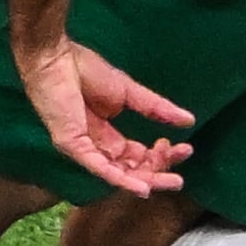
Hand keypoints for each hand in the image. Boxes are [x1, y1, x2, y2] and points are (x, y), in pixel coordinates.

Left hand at [15, 39, 196, 196]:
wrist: (56, 58)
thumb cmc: (85, 71)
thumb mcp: (129, 92)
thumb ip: (156, 109)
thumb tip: (188, 120)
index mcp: (106, 135)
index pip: (137, 156)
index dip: (160, 156)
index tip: (184, 148)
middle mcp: (96, 147)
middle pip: (131, 170)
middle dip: (157, 174)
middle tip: (180, 179)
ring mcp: (84, 149)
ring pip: (119, 175)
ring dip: (146, 180)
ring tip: (172, 182)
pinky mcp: (74, 146)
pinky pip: (100, 168)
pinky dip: (122, 180)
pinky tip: (142, 187)